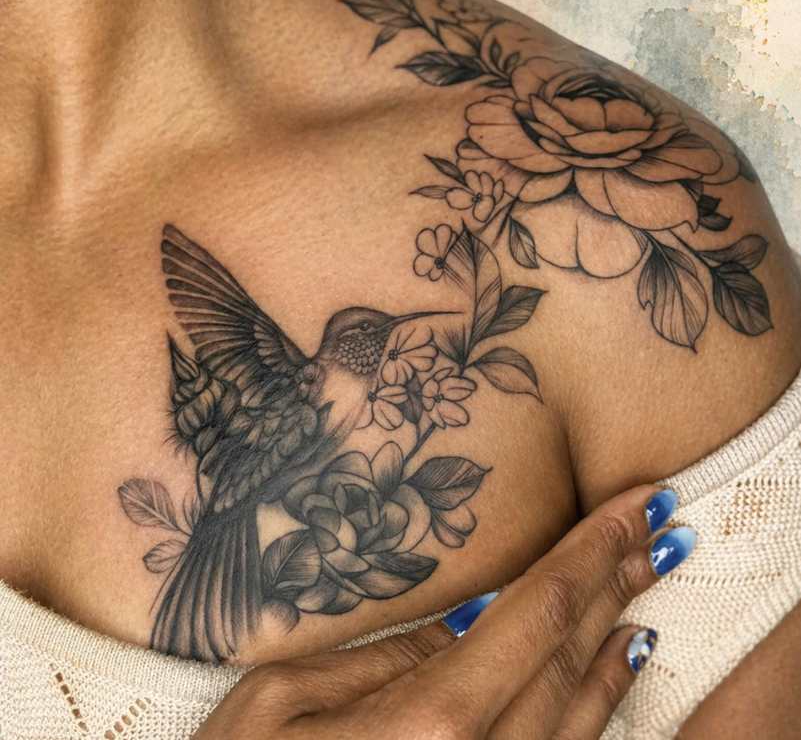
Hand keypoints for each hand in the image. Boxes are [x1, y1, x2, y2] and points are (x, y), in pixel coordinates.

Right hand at [192, 483, 693, 738]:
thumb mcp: (278, 703)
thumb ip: (378, 663)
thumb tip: (462, 628)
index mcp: (427, 728)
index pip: (535, 614)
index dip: (592, 550)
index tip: (636, 501)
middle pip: (571, 653)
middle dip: (618, 576)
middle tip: (655, 518)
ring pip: (581, 708)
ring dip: (619, 629)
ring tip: (645, 569)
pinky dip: (603, 699)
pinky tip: (621, 657)